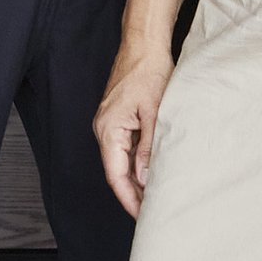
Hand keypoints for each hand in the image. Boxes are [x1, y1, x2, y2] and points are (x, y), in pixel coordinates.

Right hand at [94, 47, 172, 217]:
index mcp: (108, 129)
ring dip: (137, 179)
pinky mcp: (120, 119)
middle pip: (117, 171)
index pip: (115, 175)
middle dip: (134, 193)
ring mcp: (111, 124)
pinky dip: (139, 162)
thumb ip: (149, 147)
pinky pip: (127, 148)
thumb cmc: (148, 71)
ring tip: (156, 196)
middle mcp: (105, 129)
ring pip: (122, 161)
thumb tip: (144, 178)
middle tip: (153, 211)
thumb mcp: (155, 113)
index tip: (142, 216)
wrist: (144, 45)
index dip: (129, 198)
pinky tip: (153, 171)